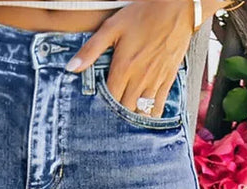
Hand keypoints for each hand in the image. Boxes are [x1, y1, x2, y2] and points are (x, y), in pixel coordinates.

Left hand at [66, 1, 202, 117]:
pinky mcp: (168, 80)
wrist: (175, 10)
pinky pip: (158, 106)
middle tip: (109, 118)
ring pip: (142, 112)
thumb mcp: (111, 27)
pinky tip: (144, 116)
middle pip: (125, 109)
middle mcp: (139, 79)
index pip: (109, 98)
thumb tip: (71, 68)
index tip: (96, 109)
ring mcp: (155, 81)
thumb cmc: (142, 15)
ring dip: (133, 118)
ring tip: (125, 121)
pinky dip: (151, 115)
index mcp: (123, 67)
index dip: (102, 107)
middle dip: (117, 116)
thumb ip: (91, 50)